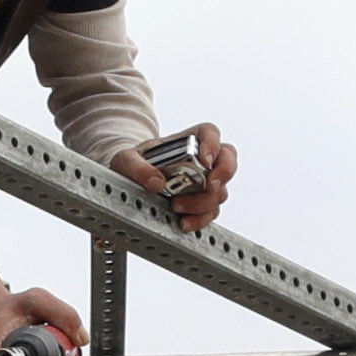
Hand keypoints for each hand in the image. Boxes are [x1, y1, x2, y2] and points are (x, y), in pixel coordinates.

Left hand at [112, 124, 238, 231]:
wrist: (130, 182)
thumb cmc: (134, 164)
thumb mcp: (127, 160)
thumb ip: (137, 167)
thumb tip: (156, 182)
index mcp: (188, 140)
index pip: (210, 133)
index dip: (213, 144)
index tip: (204, 159)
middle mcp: (202, 160)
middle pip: (228, 160)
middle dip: (223, 174)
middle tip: (209, 186)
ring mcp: (204, 182)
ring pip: (221, 190)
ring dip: (204, 201)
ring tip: (178, 206)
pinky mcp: (201, 203)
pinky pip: (211, 212)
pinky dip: (201, 219)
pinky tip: (185, 222)